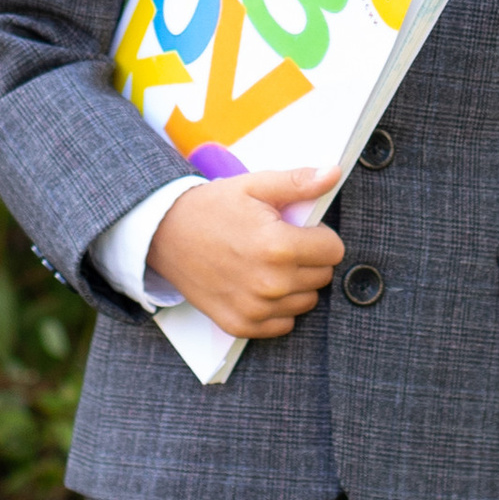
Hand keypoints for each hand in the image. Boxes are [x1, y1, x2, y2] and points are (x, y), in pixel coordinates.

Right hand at [149, 167, 343, 339]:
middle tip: (281, 244)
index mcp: (279, 247)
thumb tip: (333, 174)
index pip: (334, 251)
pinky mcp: (240, 325)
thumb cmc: (212, 208)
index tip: (300, 230)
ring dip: (296, 284)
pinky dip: (278, 307)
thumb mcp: (255, 186)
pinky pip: (283, 323)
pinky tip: (259, 285)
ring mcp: (255, 309)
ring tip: (268, 263)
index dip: (321, 236)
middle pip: (323, 276)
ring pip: (306, 301)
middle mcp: (270, 283)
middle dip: (310, 258)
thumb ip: (298, 183)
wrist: (164, 235)